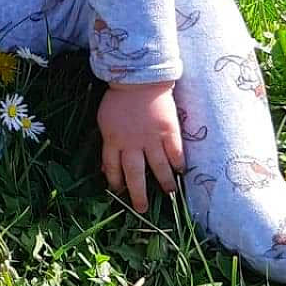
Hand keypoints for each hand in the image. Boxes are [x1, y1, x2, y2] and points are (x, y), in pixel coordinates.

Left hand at [98, 81, 183, 213]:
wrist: (140, 78)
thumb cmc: (119, 97)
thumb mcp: (104, 120)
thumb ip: (108, 142)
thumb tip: (106, 164)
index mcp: (112, 141)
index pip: (112, 169)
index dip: (116, 182)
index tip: (119, 191)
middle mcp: (132, 144)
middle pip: (135, 174)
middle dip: (138, 194)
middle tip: (142, 208)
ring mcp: (151, 138)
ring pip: (158, 167)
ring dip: (163, 182)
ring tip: (170, 193)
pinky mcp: (168, 130)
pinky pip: (175, 151)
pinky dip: (178, 162)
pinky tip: (181, 170)